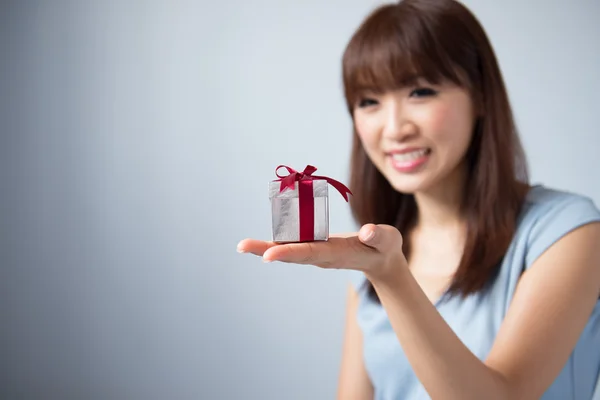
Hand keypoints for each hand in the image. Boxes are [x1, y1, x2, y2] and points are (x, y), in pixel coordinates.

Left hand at [236, 223, 406, 280]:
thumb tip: (366, 231)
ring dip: (265, 247)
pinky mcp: (316, 247)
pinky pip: (294, 244)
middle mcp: (321, 255)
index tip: (267, 254)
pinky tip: (261, 240)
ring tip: (243, 245)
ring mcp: (317, 252)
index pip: (309, 252)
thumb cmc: (385, 249)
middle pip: (290, 253)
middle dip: (266, 250)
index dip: (288, 252)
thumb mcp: (388, 240)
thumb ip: (379, 236)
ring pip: (289, 249)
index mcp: (336, 253)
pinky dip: (277, 240)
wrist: (382, 261)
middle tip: (242, 246)